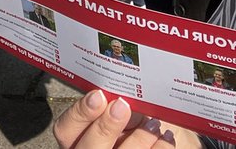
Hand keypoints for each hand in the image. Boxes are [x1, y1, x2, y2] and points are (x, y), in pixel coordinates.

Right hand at [53, 91, 184, 147]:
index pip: (65, 129)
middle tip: (123, 107)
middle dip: (105, 126)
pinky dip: (159, 148)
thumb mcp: (126, 112)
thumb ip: (115, 105)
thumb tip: (116, 92)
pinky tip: (166, 137)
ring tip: (154, 123)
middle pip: (88, 148)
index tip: (99, 96)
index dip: (79, 113)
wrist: (170, 143)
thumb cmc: (142, 125)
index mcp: (80, 138)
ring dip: (138, 138)